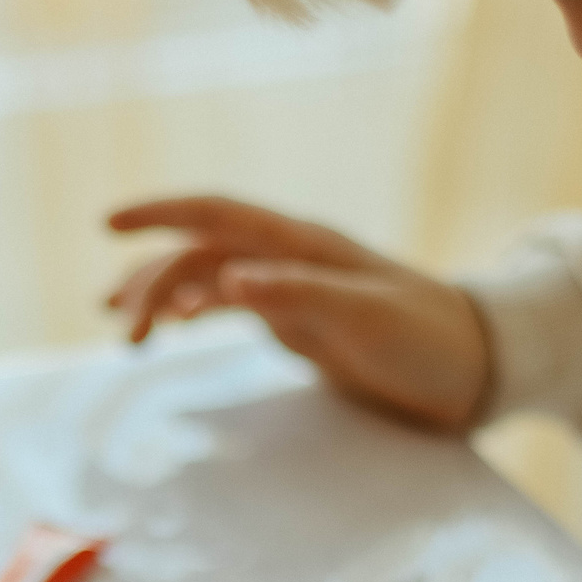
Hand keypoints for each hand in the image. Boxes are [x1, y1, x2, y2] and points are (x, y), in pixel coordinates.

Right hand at [106, 195, 490, 431]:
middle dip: (151, 282)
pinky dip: (188, 313)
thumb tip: (225, 281)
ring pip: (205, 278)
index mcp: (303, 243)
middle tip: (123, 332)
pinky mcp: (293, 319)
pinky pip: (225, 304)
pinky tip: (163, 329)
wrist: (474, 367)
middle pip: (199, 252)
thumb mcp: (367, 318)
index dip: (161, 214)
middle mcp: (288, 256)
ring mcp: (287, 286)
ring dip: (161, 299)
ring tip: (125, 337)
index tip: (107, 225)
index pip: (217, 214)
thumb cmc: (428, 337)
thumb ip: (298, 295)